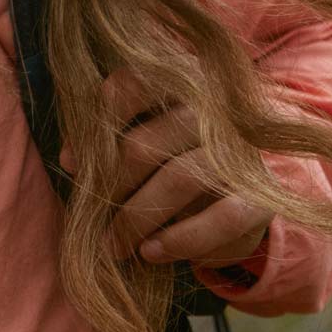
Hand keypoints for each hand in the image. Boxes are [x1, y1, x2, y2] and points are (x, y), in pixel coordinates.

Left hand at [69, 72, 273, 270]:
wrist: (239, 188)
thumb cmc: (173, 157)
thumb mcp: (141, 136)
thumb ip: (106, 138)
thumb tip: (72, 160)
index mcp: (179, 78)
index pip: (131, 84)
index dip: (95, 124)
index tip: (73, 163)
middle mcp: (213, 107)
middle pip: (145, 145)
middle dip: (110, 188)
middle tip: (91, 219)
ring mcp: (240, 150)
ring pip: (179, 179)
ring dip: (136, 219)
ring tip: (114, 245)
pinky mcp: (259, 194)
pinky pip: (220, 218)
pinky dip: (180, 239)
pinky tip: (150, 252)